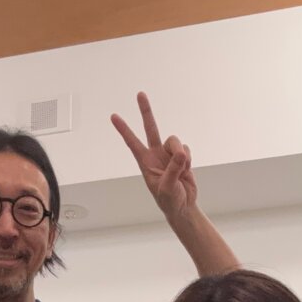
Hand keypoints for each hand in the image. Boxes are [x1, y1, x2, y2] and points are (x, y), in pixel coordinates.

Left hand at [112, 92, 197, 223]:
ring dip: (179, 153)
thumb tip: (180, 153)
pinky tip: (185, 171)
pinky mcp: (181, 157)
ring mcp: (168, 155)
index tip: (113, 116)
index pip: (132, 142)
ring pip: (174, 141)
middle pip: (150, 128)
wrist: (183, 206)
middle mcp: (155, 155)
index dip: (123, 129)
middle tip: (140, 94)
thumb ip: (173, 169)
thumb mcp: (167, 188)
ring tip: (182, 169)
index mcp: (145, 162)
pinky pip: (185, 149)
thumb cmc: (169, 201)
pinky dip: (188, 160)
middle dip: (146, 111)